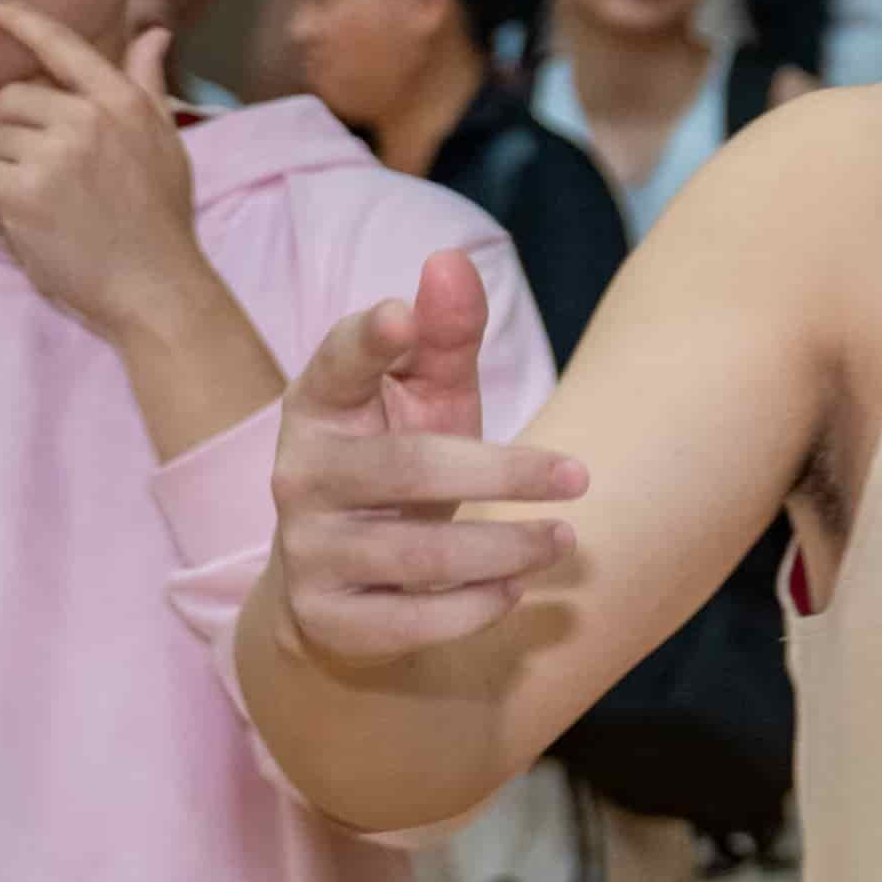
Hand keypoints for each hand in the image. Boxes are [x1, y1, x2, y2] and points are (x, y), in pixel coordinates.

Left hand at [0, 0, 225, 345]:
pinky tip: (4, 218)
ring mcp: (56, 154)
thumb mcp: (166, 144)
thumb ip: (149, 86)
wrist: (157, 288)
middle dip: (13, 137)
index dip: (21, 19)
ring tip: (29, 206)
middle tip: (38, 178)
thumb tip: (155, 33)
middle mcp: (90, 119)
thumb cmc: (160, 221)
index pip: (62, 46)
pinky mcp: (24, 192)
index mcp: (124, 103)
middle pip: (11, 99)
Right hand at [269, 251, 584, 664]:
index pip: (336, 364)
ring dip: (508, 548)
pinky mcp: (325, 615)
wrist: (346, 579)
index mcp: (320, 405)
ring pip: (419, 555)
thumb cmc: (403, 462)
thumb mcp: (426, 398)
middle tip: (582, 475)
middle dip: (504, 472)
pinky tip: (514, 590)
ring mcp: (306, 549)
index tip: (401, 316)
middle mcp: (299, 474)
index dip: (365, 340)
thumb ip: (444, 338)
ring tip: (564, 538)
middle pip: (408, 468)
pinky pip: (410, 620)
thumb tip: (450, 261)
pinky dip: (475, 607)